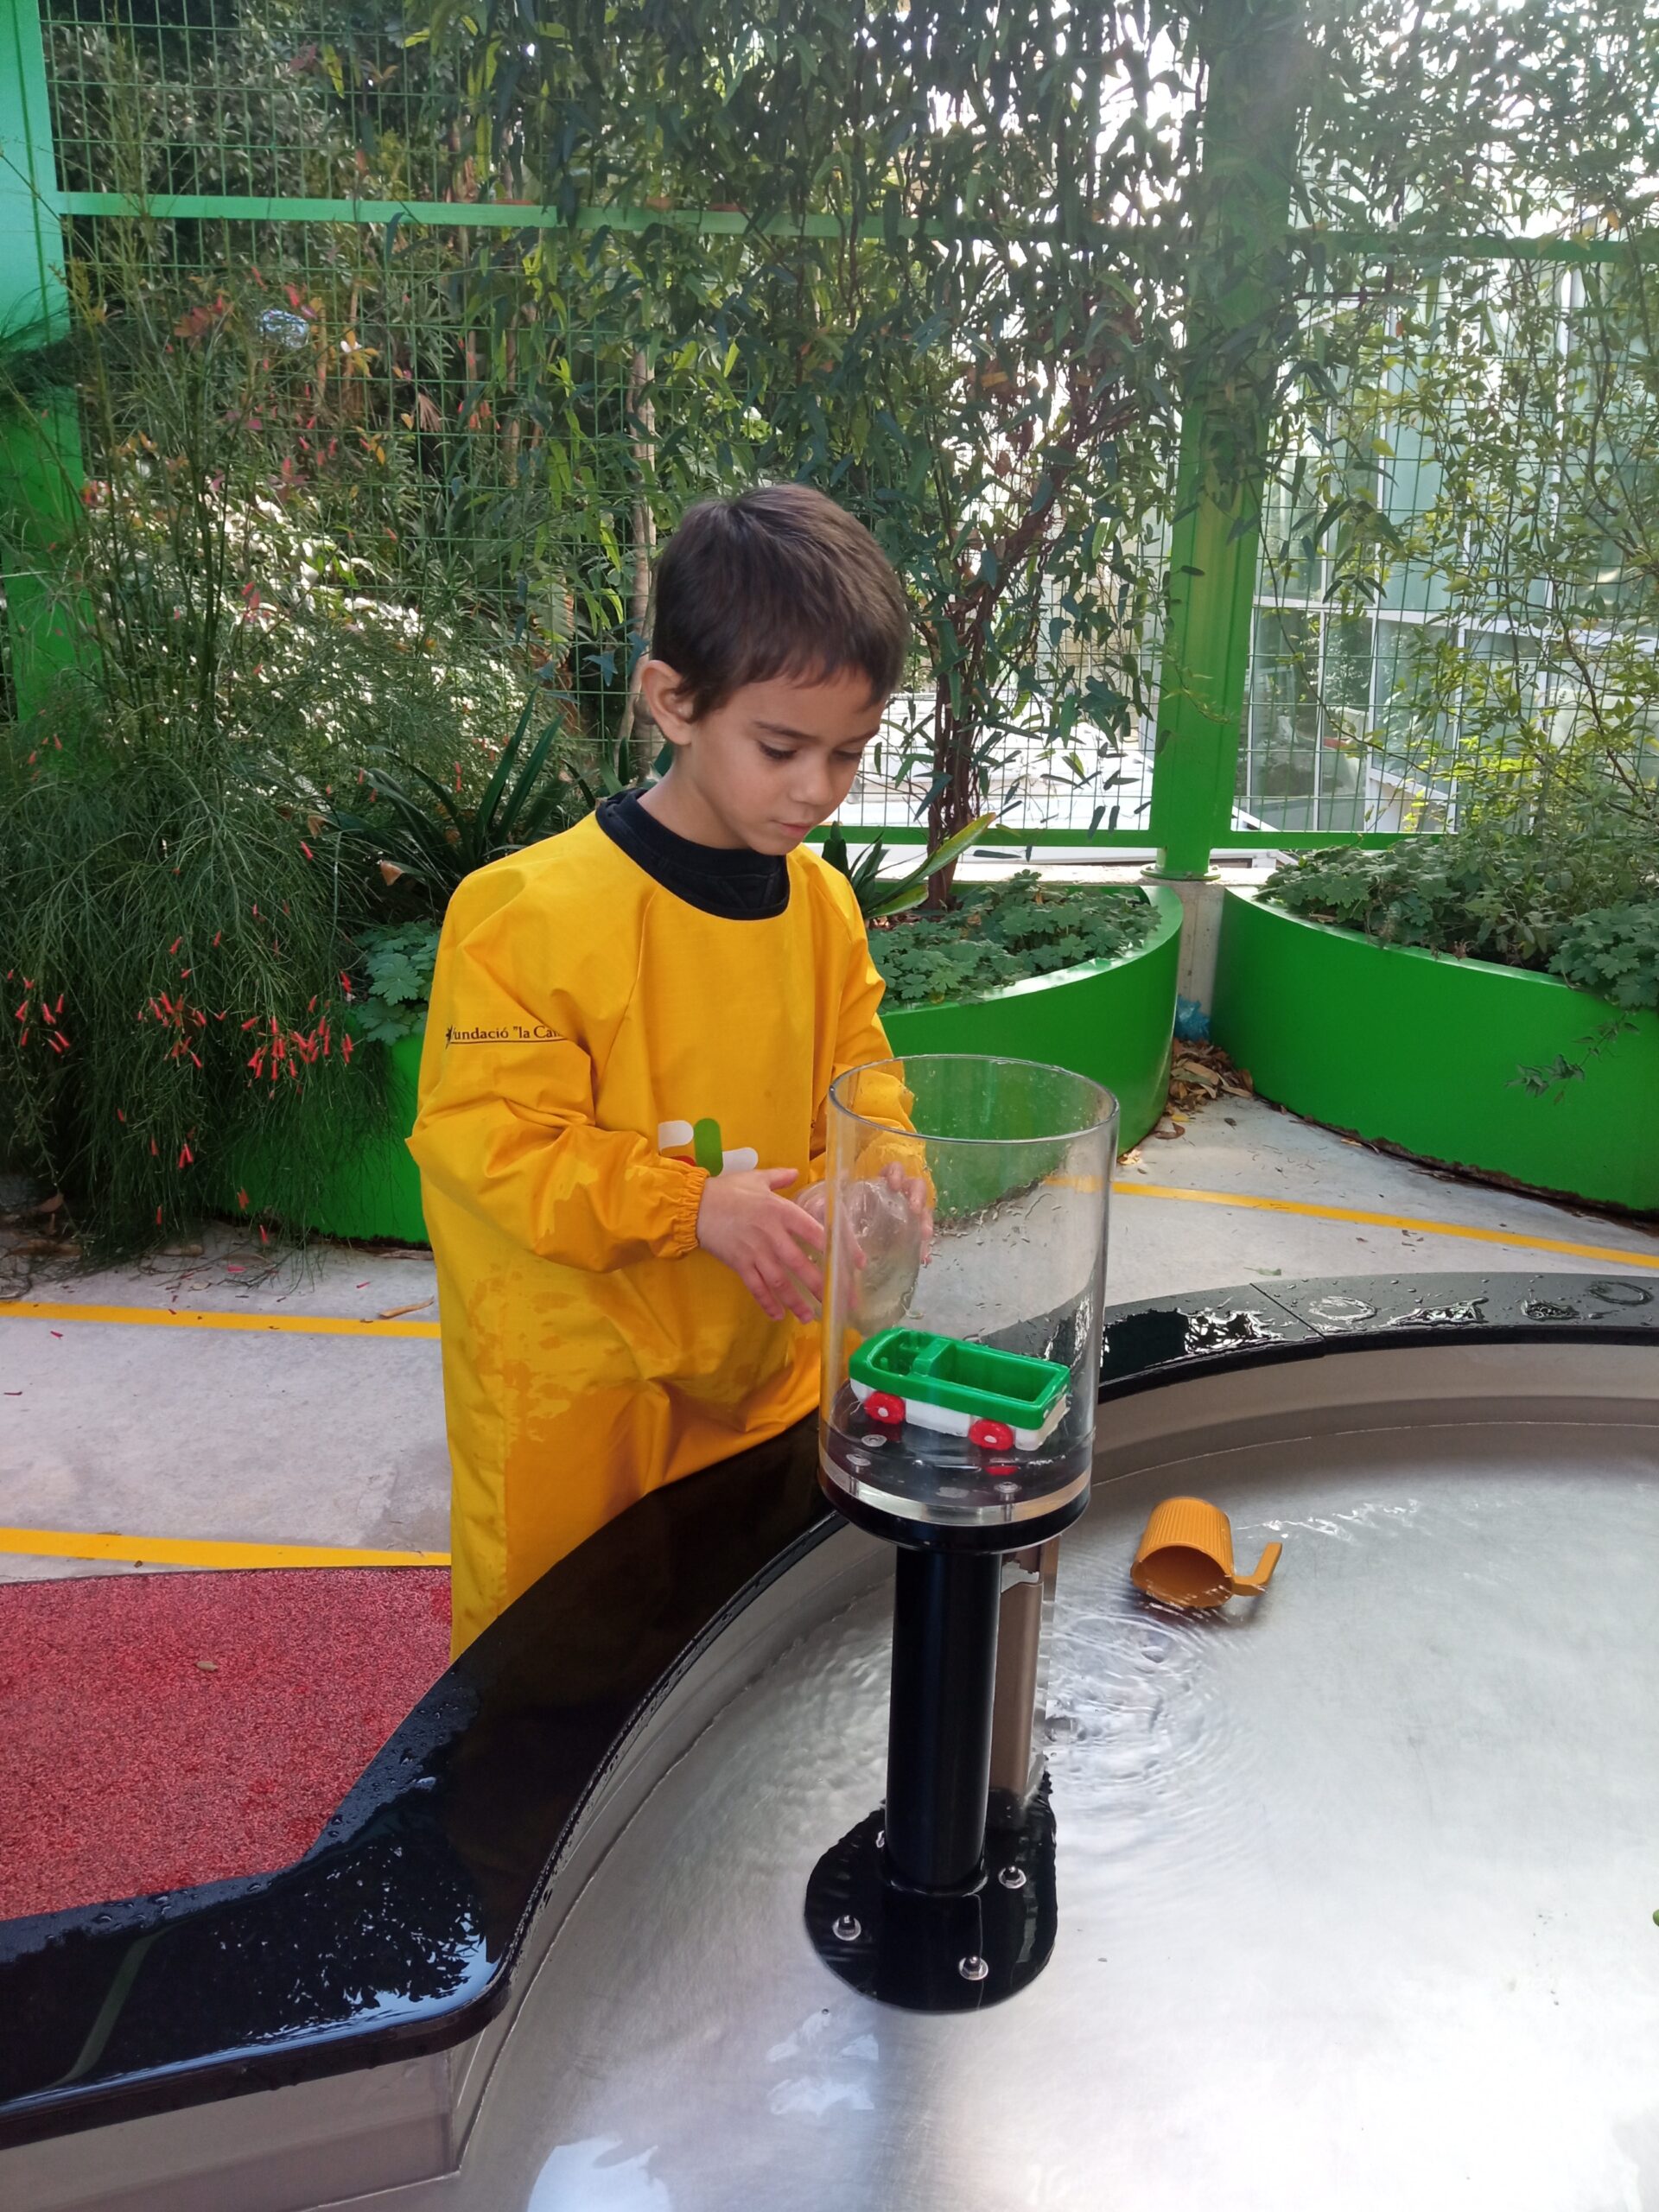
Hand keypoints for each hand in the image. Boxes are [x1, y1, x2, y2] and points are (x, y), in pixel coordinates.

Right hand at [696, 1167, 825, 1323]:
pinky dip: (767, 1303)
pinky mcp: (739, 1264)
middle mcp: (772, 1235)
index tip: (856, 1264)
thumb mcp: (757, 1178)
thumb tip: (798, 1173)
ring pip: (781, 1282)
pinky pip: (756, 1287)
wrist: (693, 1205)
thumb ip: (781, 1177)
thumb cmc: (727, 1190)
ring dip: (796, 1301)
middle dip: (822, 1286)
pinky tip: (779, 1316)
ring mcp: (755, 1252)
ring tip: (810, 1317)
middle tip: (839, 1302)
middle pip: (802, 1264)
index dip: (839, 1249)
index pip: (817, 1233)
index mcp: (781, 1211)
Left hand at [836, 1161, 933, 1329]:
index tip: (892, 1185)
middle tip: (915, 1209)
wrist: (832, 1238)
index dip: (896, 1174)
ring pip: (923, 1213)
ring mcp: (904, 1216)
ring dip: (926, 1223)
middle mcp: (896, 1196)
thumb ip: (828, 1199)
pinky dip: (921, 1248)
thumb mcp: (827, 1206)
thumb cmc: (833, 1215)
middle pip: (916, 1187)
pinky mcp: (906, 1237)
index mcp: (878, 1183)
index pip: (893, 1170)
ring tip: (924, 1236)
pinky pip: (919, 1239)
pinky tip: (922, 1259)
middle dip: (918, 1196)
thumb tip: (832, 1188)